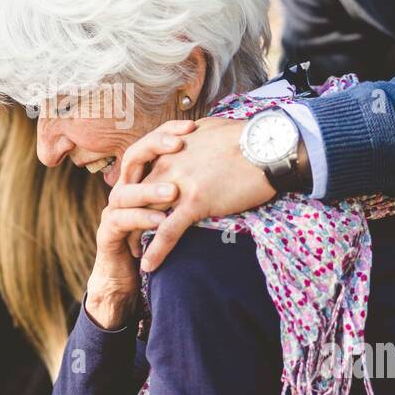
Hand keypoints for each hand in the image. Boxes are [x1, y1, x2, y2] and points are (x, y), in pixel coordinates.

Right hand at [85, 127, 194, 328]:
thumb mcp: (180, 208)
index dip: (168, 131)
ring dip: (149, 189)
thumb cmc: (158, 238)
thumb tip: (222, 162)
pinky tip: (160, 221)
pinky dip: (141, 219)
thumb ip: (192, 187)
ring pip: (125, 189)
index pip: (152, 143)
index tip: (194, 125)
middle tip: (179, 144)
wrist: (127, 276)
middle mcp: (125, 188)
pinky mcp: (108, 233)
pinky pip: (121, 220)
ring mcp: (114, 210)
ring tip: (173, 191)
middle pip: (134, 157)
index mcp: (141, 178)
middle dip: (155, 148)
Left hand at [121, 117, 274, 272]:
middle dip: (127, 216)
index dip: (133, 190)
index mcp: (168, 147)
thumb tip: (190, 140)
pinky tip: (150, 266)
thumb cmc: (244, 135)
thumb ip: (190, 138)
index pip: (139, 171)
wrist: (268, 144)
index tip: (133, 205)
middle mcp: (167, 164)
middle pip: (135, 195)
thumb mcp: (208, 128)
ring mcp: (178, 184)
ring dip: (135, 237)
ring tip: (133, 253)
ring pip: (145, 214)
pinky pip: (167, 231)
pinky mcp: (194, 202)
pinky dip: (156, 251)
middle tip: (126, 232)